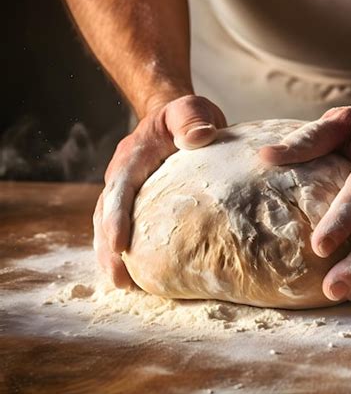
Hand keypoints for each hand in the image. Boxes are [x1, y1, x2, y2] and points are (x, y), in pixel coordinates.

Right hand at [93, 95, 226, 287]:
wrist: (173, 117)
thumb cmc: (184, 116)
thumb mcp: (191, 108)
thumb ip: (192, 117)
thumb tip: (201, 137)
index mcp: (134, 156)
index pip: (121, 188)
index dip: (117, 217)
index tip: (119, 245)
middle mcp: (123, 176)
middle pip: (106, 214)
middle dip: (108, 248)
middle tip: (119, 280)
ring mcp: (127, 190)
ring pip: (109, 225)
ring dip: (111, 255)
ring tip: (123, 286)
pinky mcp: (136, 202)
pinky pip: (125, 227)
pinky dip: (125, 251)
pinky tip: (137, 275)